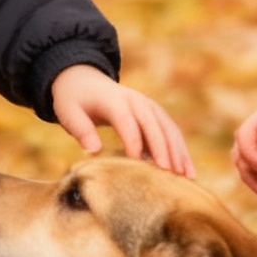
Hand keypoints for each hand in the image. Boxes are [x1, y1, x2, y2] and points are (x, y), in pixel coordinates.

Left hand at [50, 65, 194, 175]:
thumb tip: (93, 151)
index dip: (133, 140)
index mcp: (114, 100)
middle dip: (162, 148)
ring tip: (186, 176)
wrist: (84, 80)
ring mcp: (149, 106)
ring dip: (178, 151)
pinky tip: (187, 170)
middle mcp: (136, 100)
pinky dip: (181, 150)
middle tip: (168, 173)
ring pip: (168, 128)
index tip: (137, 163)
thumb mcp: (68, 112)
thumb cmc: (74, 100)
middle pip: (153, 124)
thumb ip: (81, 130)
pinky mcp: (155, 114)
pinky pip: (171, 132)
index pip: (126, 120)